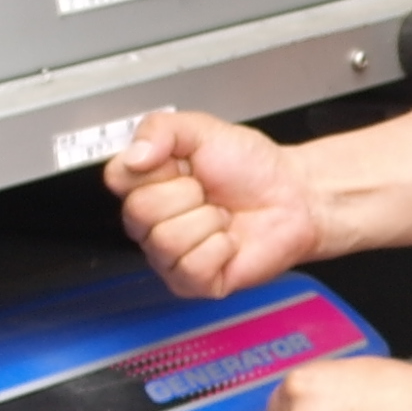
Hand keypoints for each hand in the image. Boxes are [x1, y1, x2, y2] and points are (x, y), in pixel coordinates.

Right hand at [104, 111, 325, 299]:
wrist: (293, 197)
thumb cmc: (252, 168)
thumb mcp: (204, 130)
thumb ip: (161, 129)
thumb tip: (133, 155)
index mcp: (147, 183)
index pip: (118, 177)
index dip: (154, 168)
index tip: (181, 163)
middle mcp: (151, 222)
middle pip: (140, 212)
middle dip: (188, 195)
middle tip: (208, 192)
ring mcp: (168, 255)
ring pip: (166, 241)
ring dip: (208, 222)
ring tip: (222, 216)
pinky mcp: (192, 282)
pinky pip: (191, 267)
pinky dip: (220, 249)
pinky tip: (229, 241)